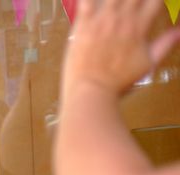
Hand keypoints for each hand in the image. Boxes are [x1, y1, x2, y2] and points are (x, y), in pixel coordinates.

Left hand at [62, 0, 179, 97]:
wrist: (91, 91)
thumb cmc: (118, 82)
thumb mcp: (148, 64)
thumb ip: (165, 44)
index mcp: (139, 27)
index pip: (154, 1)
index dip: (155, 1)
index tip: (151, 4)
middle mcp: (122, 19)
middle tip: (133, 4)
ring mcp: (101, 20)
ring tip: (117, 2)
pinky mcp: (82, 25)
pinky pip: (85, 1)